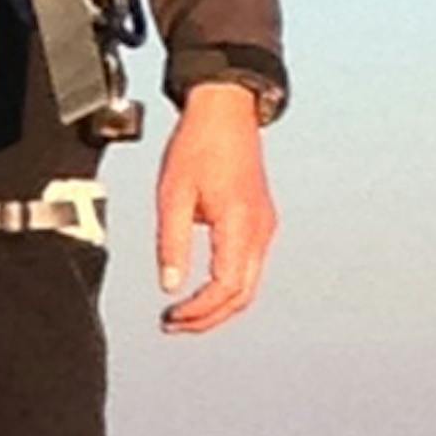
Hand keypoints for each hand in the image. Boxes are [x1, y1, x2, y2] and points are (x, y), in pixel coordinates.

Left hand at [154, 84, 276, 334]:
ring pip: (248, 285)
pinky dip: (227, 287)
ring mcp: (265, 227)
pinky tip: (201, 289)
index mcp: (240, 224)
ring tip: (183, 313)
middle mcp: (260, 230)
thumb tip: (170, 286)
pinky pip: (248, 267)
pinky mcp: (261, 222)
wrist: (226, 111)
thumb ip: (171, 243)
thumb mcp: (173, 194)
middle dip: (208, 318)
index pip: (225, 287)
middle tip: (173, 324)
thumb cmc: (198, 145)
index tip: (170, 317)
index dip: (198, 311)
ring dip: (218, 306)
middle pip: (242, 296)